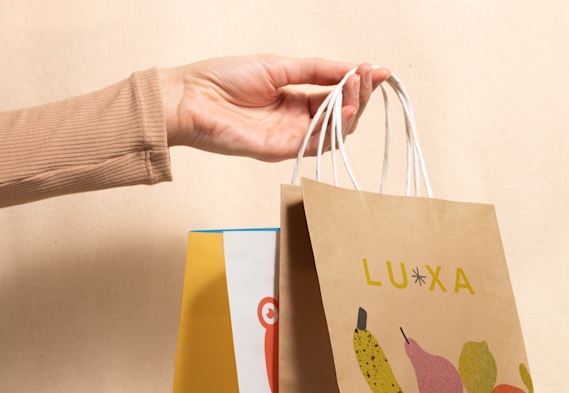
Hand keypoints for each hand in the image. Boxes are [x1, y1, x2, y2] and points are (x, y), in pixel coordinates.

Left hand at [159, 55, 390, 161]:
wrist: (190, 98)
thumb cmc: (223, 79)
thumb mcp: (278, 66)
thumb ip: (316, 70)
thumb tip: (351, 67)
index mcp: (295, 99)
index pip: (336, 95)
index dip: (358, 83)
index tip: (378, 70)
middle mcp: (297, 121)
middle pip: (341, 116)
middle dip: (359, 95)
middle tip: (369, 76)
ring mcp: (290, 138)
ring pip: (335, 132)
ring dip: (351, 110)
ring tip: (358, 86)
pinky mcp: (282, 151)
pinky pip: (316, 145)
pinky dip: (334, 128)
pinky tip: (344, 110)